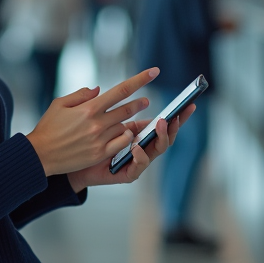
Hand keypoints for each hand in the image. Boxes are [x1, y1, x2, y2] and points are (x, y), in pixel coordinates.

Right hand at [26, 68, 158, 177]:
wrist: (40, 155)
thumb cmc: (48, 127)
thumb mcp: (59, 104)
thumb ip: (81, 95)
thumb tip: (99, 90)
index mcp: (88, 108)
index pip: (120, 90)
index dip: (140, 80)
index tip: (153, 71)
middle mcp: (97, 123)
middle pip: (127, 109)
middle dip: (139, 103)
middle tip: (146, 101)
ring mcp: (100, 139)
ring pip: (124, 126)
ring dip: (128, 122)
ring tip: (126, 121)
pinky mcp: (99, 154)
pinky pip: (121, 143)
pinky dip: (125, 137)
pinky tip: (123, 134)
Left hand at [67, 105, 194, 191]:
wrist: (74, 164)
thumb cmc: (88, 142)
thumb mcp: (103, 121)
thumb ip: (112, 106)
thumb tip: (122, 88)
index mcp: (139, 133)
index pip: (162, 124)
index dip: (176, 116)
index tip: (189, 105)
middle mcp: (142, 147)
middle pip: (165, 137)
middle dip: (174, 126)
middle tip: (175, 115)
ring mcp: (137, 162)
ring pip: (157, 151)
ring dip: (161, 137)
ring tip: (160, 124)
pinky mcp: (128, 174)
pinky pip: (139, 166)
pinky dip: (140, 156)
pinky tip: (136, 146)